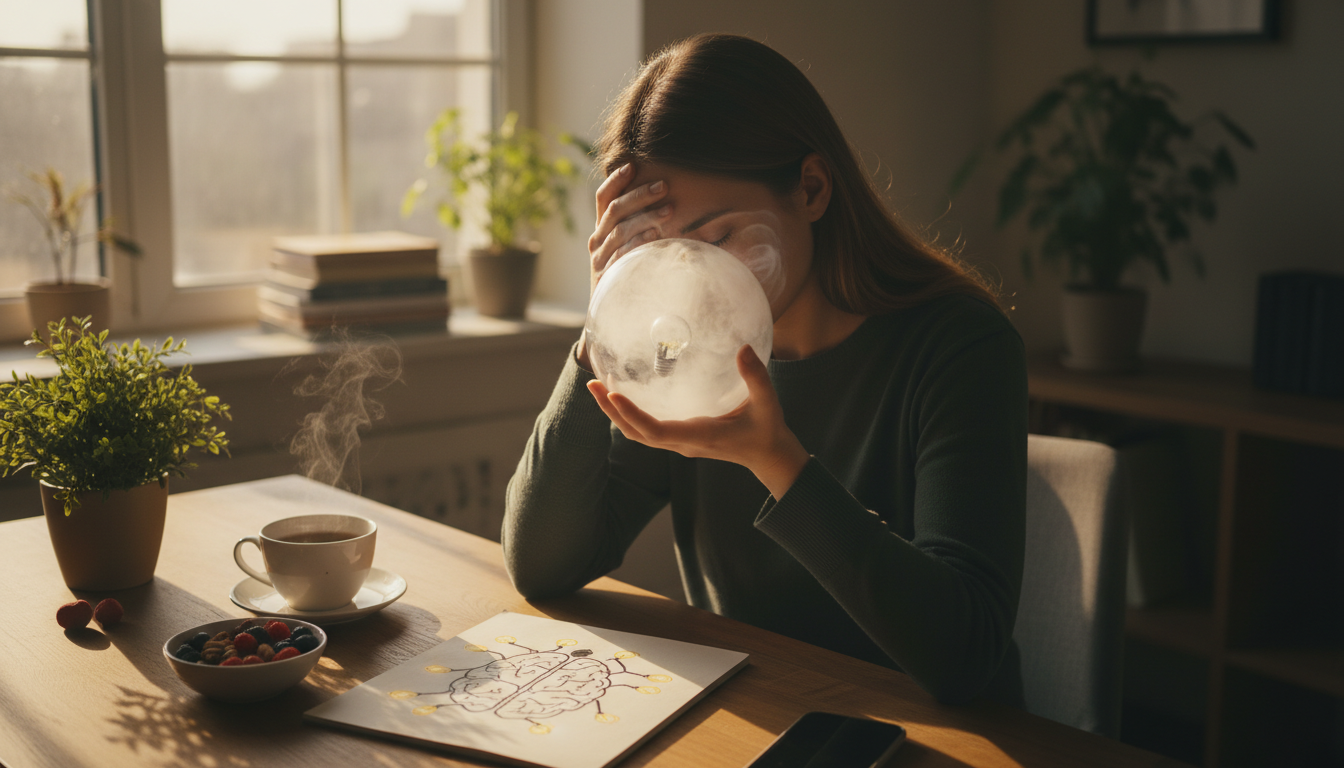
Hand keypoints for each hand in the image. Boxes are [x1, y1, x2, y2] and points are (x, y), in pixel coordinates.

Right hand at [587, 163, 671, 293]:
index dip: (616, 180)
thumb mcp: (627, 249)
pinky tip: (656, 236)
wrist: (607, 313)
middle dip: (640, 195)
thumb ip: (637, 229)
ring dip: (646, 217)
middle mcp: (596, 240)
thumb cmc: (625, 276)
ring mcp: (599, 258)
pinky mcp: (606, 274)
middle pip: (615, 209)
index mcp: (601, 230)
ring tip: (669, 210)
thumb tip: (666, 204)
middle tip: (664, 186)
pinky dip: (639, 242)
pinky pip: (622, 253)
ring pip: (620, 229)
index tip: (633, 165)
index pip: (603, 198)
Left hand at [587, 345, 809, 498]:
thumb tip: (744, 348)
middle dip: (612, 411)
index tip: (614, 395)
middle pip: (636, 433)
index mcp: (698, 435)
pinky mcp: (681, 439)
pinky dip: (630, 415)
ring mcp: (680, 443)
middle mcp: (683, 443)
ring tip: (599, 388)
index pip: (655, 431)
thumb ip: (756, 376)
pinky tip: (624, 396)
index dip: (632, 415)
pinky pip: (647, 430)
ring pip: (638, 434)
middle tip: (593, 384)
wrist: (769, 457)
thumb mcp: (767, 402)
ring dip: (617, 414)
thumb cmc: (767, 430)